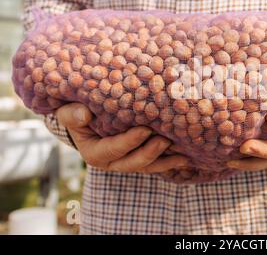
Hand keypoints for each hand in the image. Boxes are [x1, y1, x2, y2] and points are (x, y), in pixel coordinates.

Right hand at [56, 103, 188, 172]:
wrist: (86, 117)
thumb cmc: (77, 112)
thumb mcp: (69, 111)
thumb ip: (72, 114)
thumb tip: (84, 114)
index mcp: (94, 153)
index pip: (113, 149)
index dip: (130, 141)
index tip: (145, 130)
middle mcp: (112, 162)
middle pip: (134, 162)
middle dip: (151, 152)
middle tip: (166, 140)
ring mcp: (128, 161)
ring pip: (149, 166)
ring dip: (166, 161)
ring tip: (183, 154)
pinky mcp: (140, 158)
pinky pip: (157, 162)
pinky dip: (170, 160)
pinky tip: (186, 156)